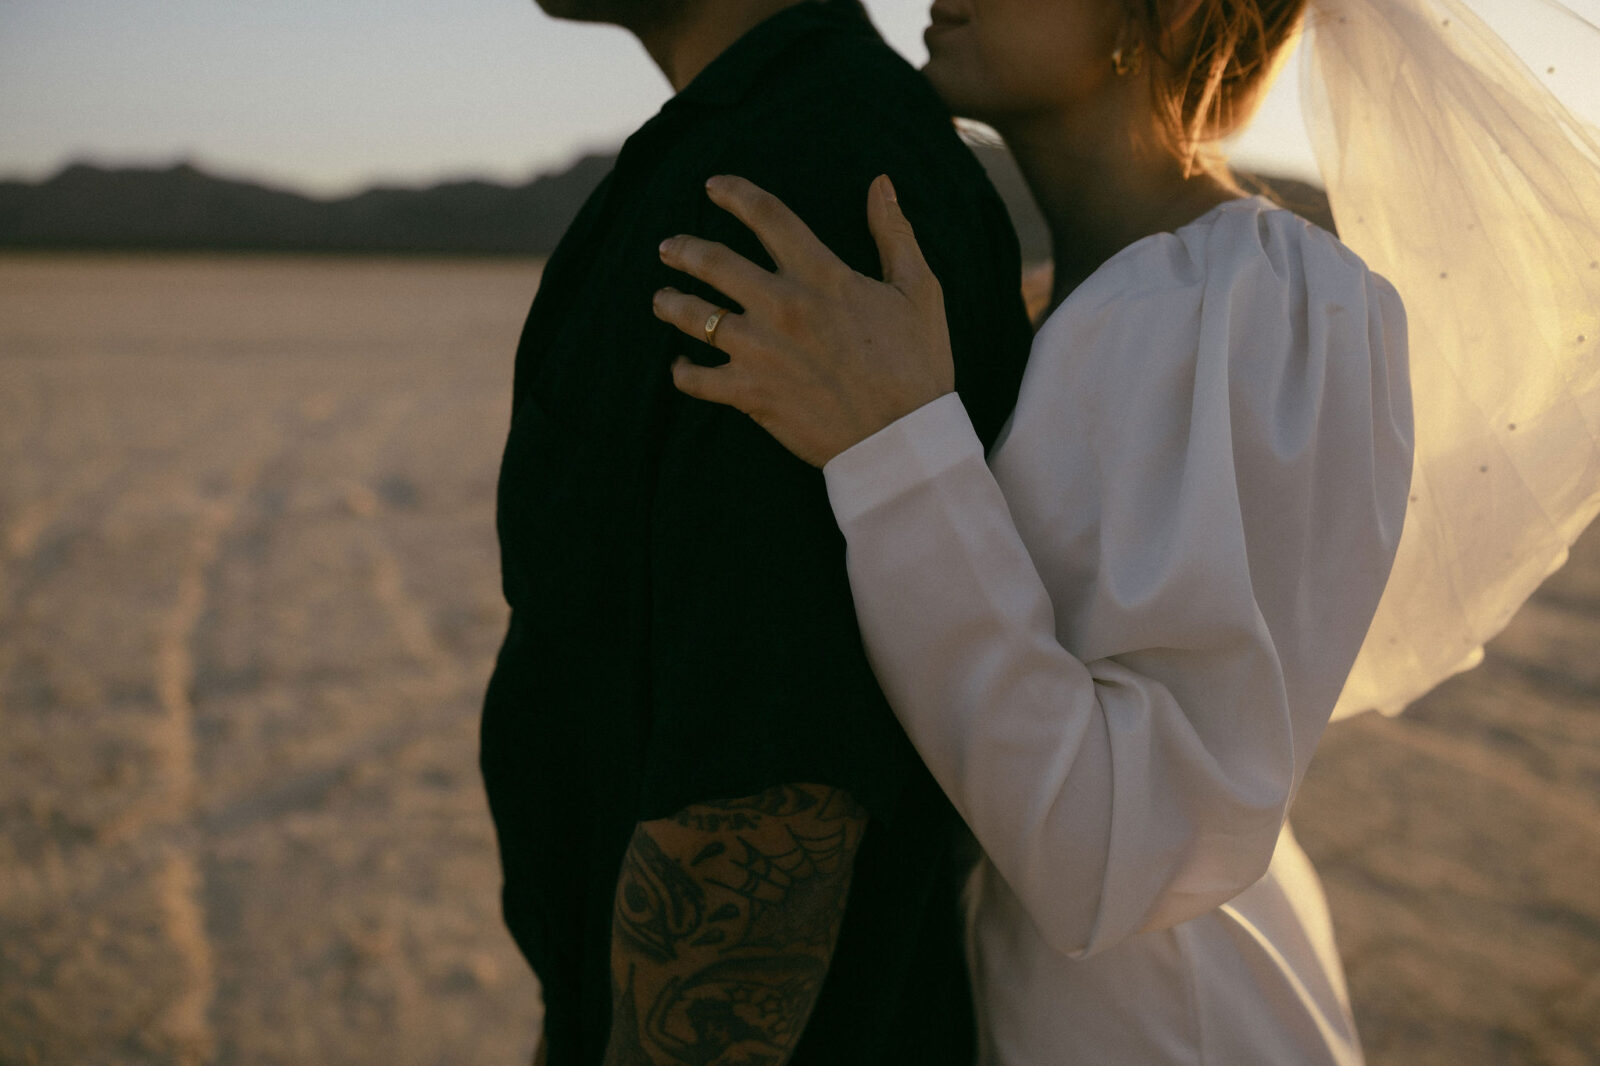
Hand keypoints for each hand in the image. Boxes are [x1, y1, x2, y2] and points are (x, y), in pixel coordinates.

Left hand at [653, 174, 953, 466]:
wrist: (902, 438)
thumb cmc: (917, 365)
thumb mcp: (919, 290)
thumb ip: (894, 233)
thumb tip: (881, 183)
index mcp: (822, 275)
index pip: (767, 216)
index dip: (735, 194)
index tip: (713, 187)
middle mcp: (782, 306)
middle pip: (714, 262)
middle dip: (683, 249)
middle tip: (668, 246)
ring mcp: (761, 351)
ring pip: (694, 317)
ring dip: (671, 304)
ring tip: (661, 299)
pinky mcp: (752, 394)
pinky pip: (699, 380)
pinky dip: (683, 373)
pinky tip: (680, 366)